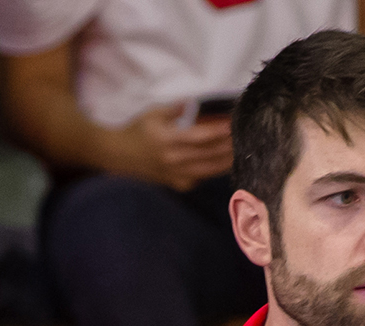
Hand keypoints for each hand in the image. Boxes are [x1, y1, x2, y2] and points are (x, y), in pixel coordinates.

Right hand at [101, 105, 232, 190]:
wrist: (119, 156)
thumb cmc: (137, 131)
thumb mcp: (153, 113)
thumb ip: (175, 109)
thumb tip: (195, 102)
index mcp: (166, 140)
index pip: (199, 136)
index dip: (218, 130)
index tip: (232, 122)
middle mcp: (173, 160)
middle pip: (209, 154)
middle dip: (229, 144)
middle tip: (245, 133)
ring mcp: (177, 175)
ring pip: (211, 169)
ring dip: (229, 159)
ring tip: (243, 147)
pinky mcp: (180, 184)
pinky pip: (204, 178)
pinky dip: (217, 169)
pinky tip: (229, 160)